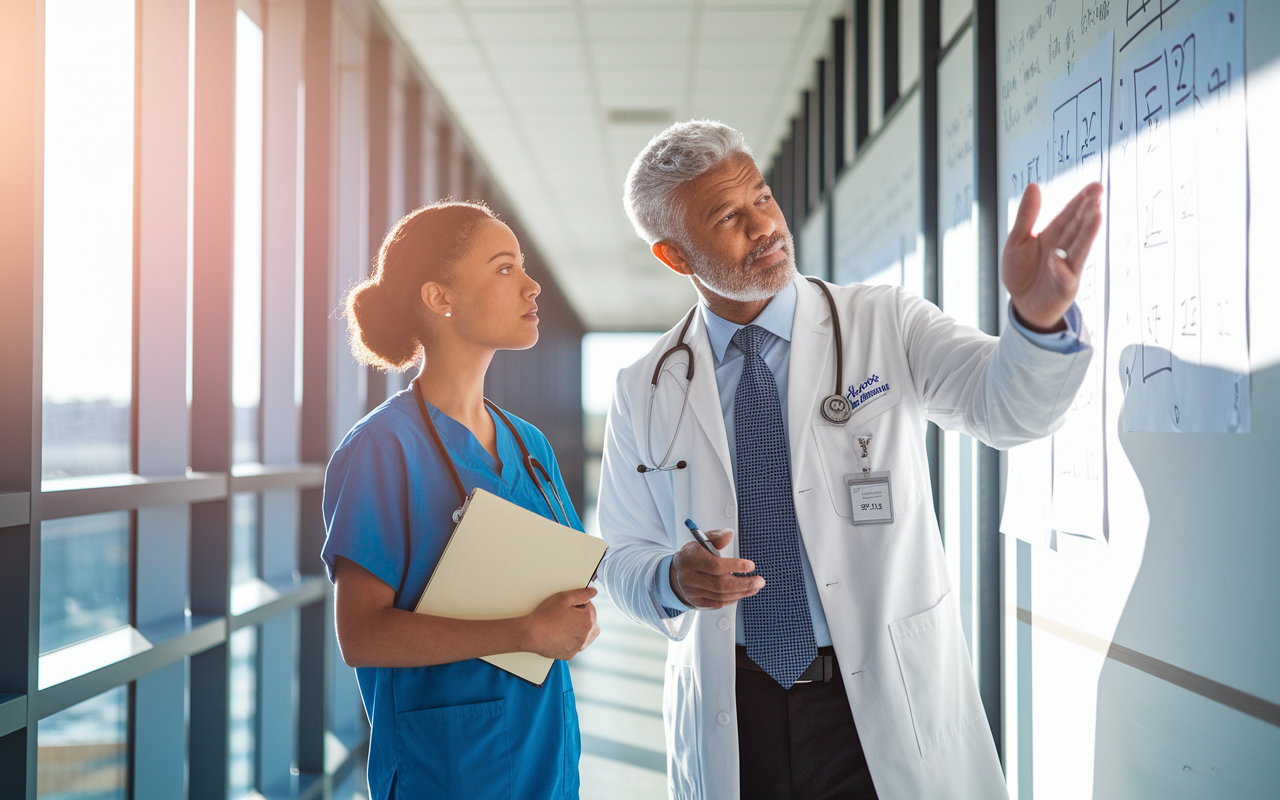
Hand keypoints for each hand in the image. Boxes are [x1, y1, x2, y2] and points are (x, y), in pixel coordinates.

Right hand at [524, 587, 599, 660]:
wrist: (532, 634)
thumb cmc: (546, 615)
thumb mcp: (565, 597)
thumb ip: (582, 593)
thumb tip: (594, 592)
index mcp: (588, 620)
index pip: (591, 608)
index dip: (580, 603)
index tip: (569, 605)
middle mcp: (586, 636)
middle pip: (592, 622)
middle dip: (584, 617)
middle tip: (568, 614)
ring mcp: (578, 646)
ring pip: (587, 637)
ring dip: (582, 630)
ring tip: (567, 624)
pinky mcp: (570, 654)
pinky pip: (576, 646)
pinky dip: (573, 641)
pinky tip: (563, 635)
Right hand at [669, 529, 764, 609]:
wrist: (675, 574)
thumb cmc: (692, 557)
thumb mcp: (701, 542)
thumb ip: (716, 537)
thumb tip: (729, 534)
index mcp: (691, 558)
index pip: (715, 565)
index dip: (735, 566)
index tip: (750, 566)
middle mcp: (690, 577)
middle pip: (720, 584)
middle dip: (744, 584)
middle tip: (759, 581)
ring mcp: (693, 592)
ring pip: (721, 596)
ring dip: (742, 592)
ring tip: (755, 587)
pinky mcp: (697, 602)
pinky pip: (718, 603)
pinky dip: (732, 599)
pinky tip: (742, 593)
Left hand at [1001, 182, 1103, 331]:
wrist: (1023, 305)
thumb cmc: (1023, 272)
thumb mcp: (1018, 240)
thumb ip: (1026, 215)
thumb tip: (1034, 185)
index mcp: (1053, 235)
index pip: (1069, 214)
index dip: (1081, 200)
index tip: (1095, 186)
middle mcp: (1064, 249)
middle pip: (1077, 228)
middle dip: (1087, 210)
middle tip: (1098, 192)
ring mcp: (1067, 268)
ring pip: (1078, 249)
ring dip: (1087, 233)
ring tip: (1096, 215)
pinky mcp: (1064, 288)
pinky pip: (1064, 277)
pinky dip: (1061, 268)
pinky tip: (1058, 256)